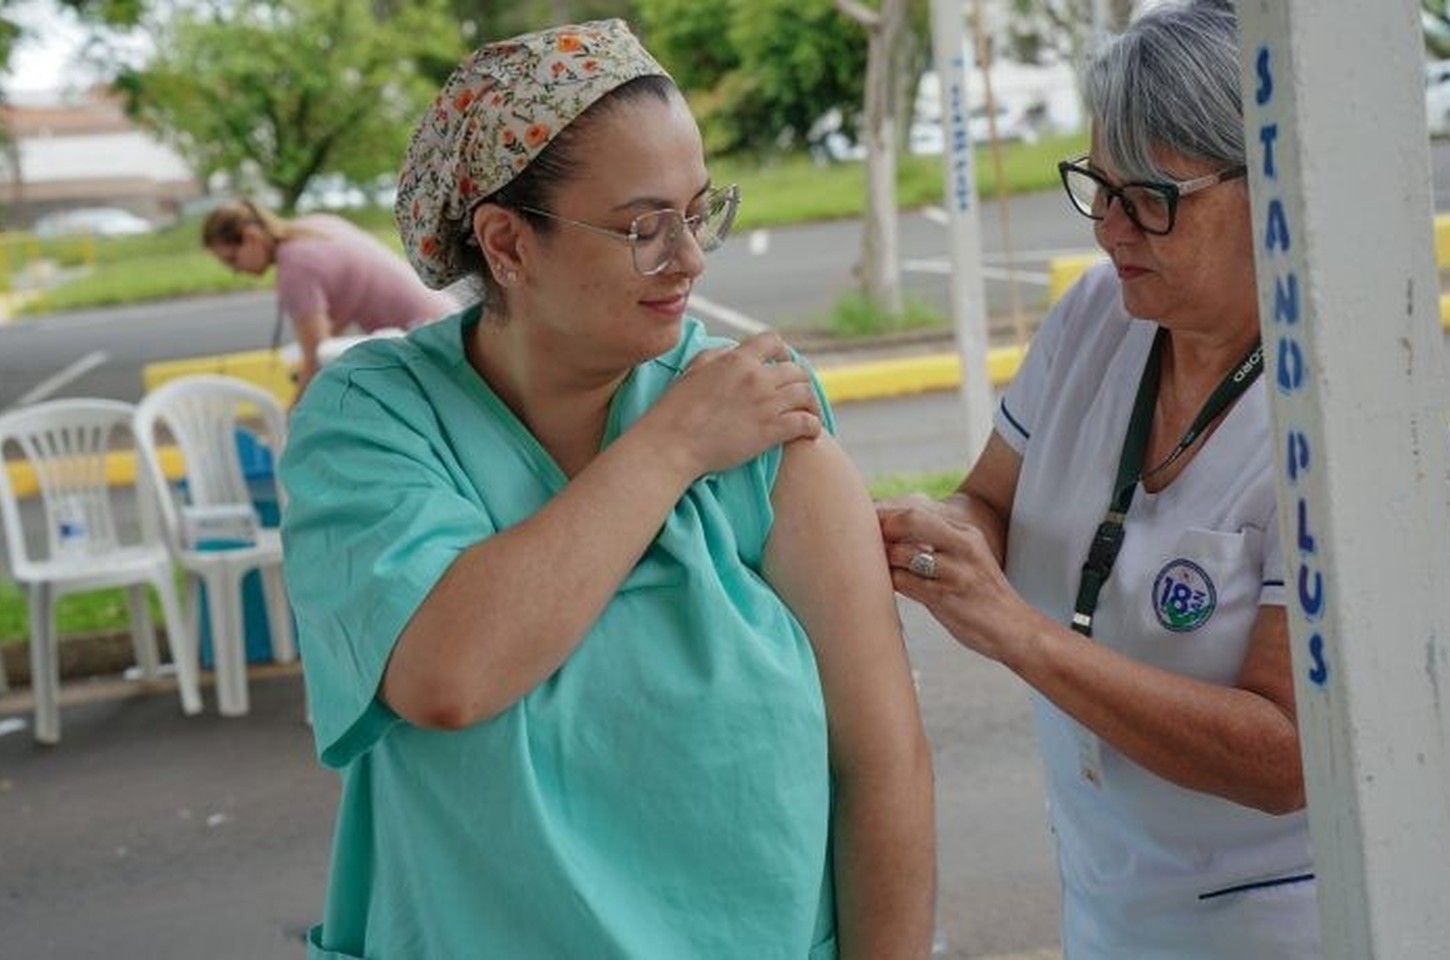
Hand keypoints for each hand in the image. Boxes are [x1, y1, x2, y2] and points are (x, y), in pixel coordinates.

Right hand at [642, 331, 822, 478]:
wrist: (673, 443)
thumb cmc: (675, 409)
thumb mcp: (693, 369)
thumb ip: (716, 355)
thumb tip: (733, 351)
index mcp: (737, 359)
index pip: (773, 342)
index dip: (782, 351)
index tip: (783, 361)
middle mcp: (756, 378)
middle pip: (796, 370)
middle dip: (799, 380)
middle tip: (798, 392)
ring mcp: (766, 404)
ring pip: (805, 395)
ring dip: (810, 403)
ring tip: (809, 412)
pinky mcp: (771, 431)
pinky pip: (806, 423)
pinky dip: (812, 426)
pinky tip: (810, 431)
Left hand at [877, 501, 1040, 665]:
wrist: (1015, 629)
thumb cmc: (979, 595)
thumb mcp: (964, 559)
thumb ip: (933, 544)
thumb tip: (886, 536)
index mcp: (965, 532)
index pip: (915, 510)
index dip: (884, 515)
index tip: (862, 525)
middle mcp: (963, 545)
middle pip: (910, 519)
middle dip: (882, 529)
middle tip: (866, 546)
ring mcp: (956, 570)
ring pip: (903, 552)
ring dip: (886, 562)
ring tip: (881, 572)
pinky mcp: (947, 596)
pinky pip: (906, 583)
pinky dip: (894, 584)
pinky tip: (894, 590)